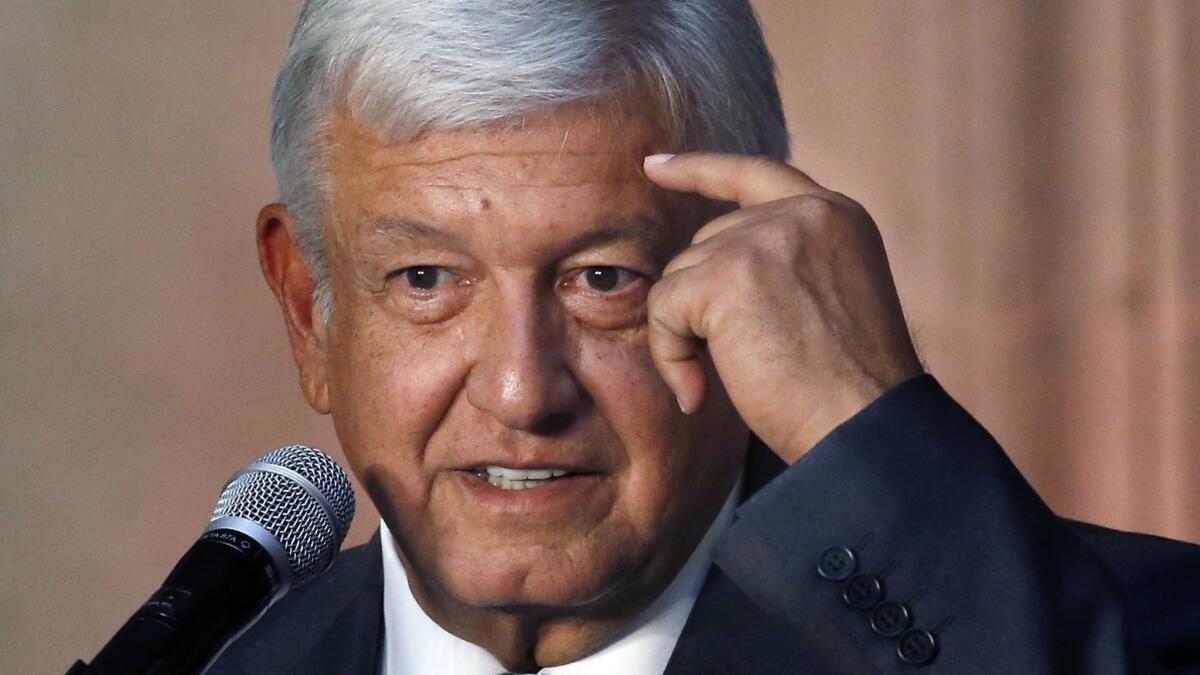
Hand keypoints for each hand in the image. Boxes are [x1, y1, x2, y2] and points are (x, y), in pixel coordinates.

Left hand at [643, 153, 922, 463]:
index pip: (754, 175)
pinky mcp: (727, 274)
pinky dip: (670, 356)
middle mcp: (802, 213)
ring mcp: (764, 238)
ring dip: (689, 334)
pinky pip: (663, 309)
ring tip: (736, 377)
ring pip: (681, 277)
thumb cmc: (849, 387)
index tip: (654, 166)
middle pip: (707, 242)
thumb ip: (784, 262)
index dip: (698, 170)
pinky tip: (700, 391)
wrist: (865, 426)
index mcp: (835, 215)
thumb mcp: (831, 296)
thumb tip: (706, 264)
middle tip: (742, 361)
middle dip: (704, 302)